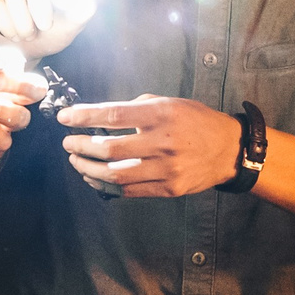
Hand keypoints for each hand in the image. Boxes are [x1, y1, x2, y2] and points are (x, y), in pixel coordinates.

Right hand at [0, 0, 97, 61]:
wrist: (18, 53)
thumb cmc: (47, 34)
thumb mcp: (68, 27)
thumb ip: (80, 14)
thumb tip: (89, 3)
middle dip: (39, 3)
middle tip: (45, 26)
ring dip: (22, 22)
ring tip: (27, 34)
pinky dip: (5, 23)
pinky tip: (10, 31)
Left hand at [58, 95, 241, 197]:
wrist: (229, 150)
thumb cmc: (196, 122)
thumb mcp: (170, 103)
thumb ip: (138, 107)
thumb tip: (103, 114)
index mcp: (161, 115)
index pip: (113, 115)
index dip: (84, 117)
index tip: (65, 117)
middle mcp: (162, 142)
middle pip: (109, 148)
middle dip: (81, 146)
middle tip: (68, 143)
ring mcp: (166, 169)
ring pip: (115, 174)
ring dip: (88, 169)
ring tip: (76, 161)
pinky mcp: (169, 189)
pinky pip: (129, 191)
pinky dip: (105, 186)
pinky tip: (94, 178)